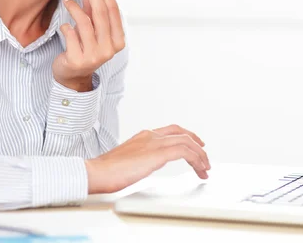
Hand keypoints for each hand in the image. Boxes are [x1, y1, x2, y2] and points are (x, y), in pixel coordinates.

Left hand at [53, 0, 124, 90]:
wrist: (73, 76)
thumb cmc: (85, 50)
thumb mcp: (93, 30)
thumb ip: (94, 13)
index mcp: (118, 41)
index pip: (113, 11)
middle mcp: (109, 49)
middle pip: (101, 13)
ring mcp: (94, 55)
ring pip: (84, 22)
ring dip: (74, 7)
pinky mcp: (77, 59)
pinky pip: (70, 34)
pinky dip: (66, 27)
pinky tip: (64, 26)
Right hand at [84, 124, 210, 193]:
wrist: (97, 172)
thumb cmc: (106, 171)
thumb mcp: (127, 161)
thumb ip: (139, 160)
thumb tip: (144, 166)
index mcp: (143, 136)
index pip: (171, 130)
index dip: (186, 135)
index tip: (195, 144)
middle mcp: (151, 136)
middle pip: (182, 134)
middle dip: (198, 146)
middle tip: (206, 158)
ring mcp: (154, 143)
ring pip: (187, 142)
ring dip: (200, 156)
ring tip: (205, 169)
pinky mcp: (158, 153)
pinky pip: (185, 152)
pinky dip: (196, 159)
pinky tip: (199, 169)